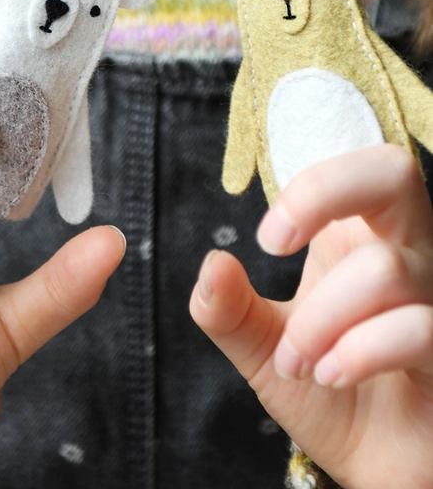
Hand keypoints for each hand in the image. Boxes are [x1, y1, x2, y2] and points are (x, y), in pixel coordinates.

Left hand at [190, 144, 432, 488]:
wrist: (374, 464)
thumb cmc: (327, 389)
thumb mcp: (261, 346)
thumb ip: (228, 309)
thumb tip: (212, 263)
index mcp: (360, 235)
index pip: (358, 164)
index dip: (311, 188)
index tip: (268, 241)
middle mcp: (409, 252)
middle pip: (394, 169)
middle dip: (323, 194)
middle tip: (273, 247)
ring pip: (384, 269)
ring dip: (321, 319)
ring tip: (296, 362)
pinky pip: (420, 329)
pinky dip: (360, 351)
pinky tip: (332, 375)